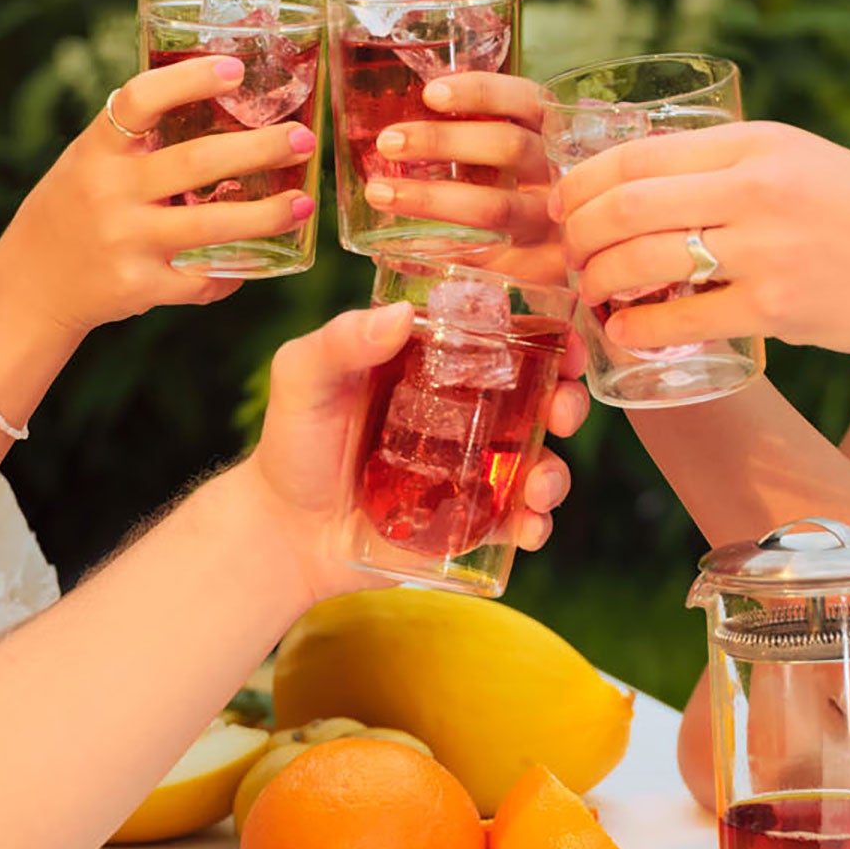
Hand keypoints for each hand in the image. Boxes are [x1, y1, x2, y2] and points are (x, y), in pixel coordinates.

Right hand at [0, 61, 319, 333]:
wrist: (30, 282)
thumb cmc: (75, 207)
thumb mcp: (91, 160)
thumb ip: (140, 136)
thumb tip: (224, 95)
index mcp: (97, 150)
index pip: (140, 100)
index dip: (189, 80)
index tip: (236, 68)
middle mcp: (109, 192)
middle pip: (196, 163)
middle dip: (260, 149)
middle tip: (302, 140)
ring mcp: (124, 242)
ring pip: (212, 226)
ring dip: (267, 215)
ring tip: (303, 203)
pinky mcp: (138, 287)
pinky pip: (201, 280)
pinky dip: (234, 273)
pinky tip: (259, 261)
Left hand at [226, 304, 586, 602]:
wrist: (280, 533)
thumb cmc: (291, 442)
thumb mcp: (303, 378)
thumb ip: (338, 341)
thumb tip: (400, 315)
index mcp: (435, 364)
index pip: (502, 338)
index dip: (547, 335)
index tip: (566, 343)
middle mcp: (464, 412)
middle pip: (538, 398)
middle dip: (569, 402)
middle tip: (563, 413)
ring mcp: (471, 469)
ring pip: (539, 462)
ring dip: (557, 472)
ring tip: (539, 489)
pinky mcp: (468, 520)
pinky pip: (517, 520)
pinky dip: (536, 524)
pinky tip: (528, 528)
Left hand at [366, 71, 557, 268]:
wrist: (588, 241)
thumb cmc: (540, 186)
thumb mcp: (526, 151)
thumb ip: (484, 132)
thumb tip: (416, 111)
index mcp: (555, 133)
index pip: (523, 101)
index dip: (480, 93)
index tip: (430, 94)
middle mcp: (560, 172)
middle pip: (507, 148)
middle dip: (442, 141)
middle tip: (388, 141)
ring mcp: (555, 222)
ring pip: (495, 207)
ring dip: (431, 199)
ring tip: (381, 192)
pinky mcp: (545, 267)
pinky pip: (489, 260)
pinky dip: (442, 251)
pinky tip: (402, 247)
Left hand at [552, 122, 849, 356]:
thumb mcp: (810, 163)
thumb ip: (739, 169)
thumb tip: (654, 189)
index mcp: (761, 141)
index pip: (639, 154)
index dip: (583, 182)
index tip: (565, 204)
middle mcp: (758, 187)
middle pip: (625, 205)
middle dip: (577, 234)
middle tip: (568, 255)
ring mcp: (767, 250)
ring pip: (640, 262)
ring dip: (598, 282)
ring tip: (593, 293)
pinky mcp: (779, 310)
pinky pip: (680, 322)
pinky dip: (639, 330)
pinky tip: (626, 333)